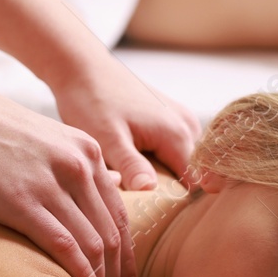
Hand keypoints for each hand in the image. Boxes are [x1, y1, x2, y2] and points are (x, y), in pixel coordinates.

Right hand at [0, 79, 133, 276]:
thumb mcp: (52, 138)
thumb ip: (83, 165)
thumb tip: (117, 185)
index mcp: (89, 152)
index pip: (120, 214)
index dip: (129, 253)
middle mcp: (80, 167)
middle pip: (113, 232)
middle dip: (120, 273)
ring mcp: (53, 184)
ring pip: (94, 243)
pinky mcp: (24, 202)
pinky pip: (64, 245)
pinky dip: (80, 275)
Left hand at [49, 52, 201, 190]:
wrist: (82, 67)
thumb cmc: (91, 100)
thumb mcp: (106, 138)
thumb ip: (130, 165)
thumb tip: (150, 190)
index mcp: (176, 133)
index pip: (195, 182)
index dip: (175, 201)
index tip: (150, 209)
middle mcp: (187, 124)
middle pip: (189, 172)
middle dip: (167, 188)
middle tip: (134, 193)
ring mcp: (180, 118)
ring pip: (181, 160)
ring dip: (162, 173)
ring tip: (131, 174)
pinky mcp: (170, 115)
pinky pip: (174, 147)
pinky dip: (158, 158)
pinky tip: (133, 158)